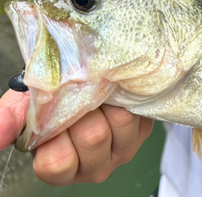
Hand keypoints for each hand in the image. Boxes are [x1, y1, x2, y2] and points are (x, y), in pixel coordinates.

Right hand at [0, 89, 153, 185]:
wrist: (90, 78)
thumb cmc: (57, 96)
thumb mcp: (28, 106)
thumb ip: (9, 120)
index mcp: (62, 167)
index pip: (57, 162)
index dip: (56, 132)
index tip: (55, 110)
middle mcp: (95, 166)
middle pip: (93, 136)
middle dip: (84, 108)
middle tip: (81, 93)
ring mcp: (123, 150)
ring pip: (119, 121)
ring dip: (107, 99)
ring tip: (99, 90)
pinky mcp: (144, 131)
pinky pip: (138, 110)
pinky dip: (125, 94)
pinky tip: (116, 91)